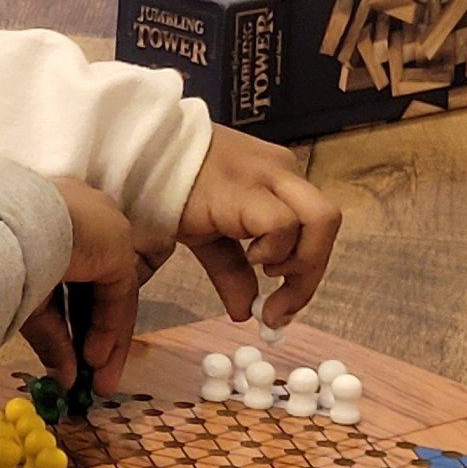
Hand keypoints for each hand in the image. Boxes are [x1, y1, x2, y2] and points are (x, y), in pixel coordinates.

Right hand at [21, 177, 147, 399]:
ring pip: (108, 294)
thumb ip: (48, 337)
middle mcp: (80, 219)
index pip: (66, 277)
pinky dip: (109, 329)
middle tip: (87, 378)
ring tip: (97, 382)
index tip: (64, 356)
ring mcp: (102, 228)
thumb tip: (62, 378)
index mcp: (48, 219)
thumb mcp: (23, 302)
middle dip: (88, 337)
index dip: (65, 321)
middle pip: (92, 289)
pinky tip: (95, 360)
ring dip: (104, 341)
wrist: (2, 228)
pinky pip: (117, 294)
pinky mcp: (118, 244)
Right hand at [176, 125, 340, 329]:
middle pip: (327, 223)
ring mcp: (268, 176)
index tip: (280, 311)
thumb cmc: (171, 188)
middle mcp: (282, 173)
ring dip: (300, 261)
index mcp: (278, 180)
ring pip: (320, 220)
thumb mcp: (208, 235)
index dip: (305, 274)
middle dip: (312, 272)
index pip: (313, 227)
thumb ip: (232, 271)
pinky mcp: (246, 188)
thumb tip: (246, 313)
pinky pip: (282, 223)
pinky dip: (275, 249)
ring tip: (264, 270)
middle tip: (280, 305)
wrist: (139, 154)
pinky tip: (248, 256)